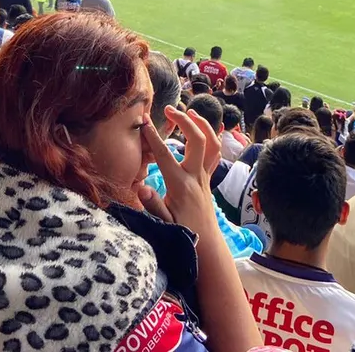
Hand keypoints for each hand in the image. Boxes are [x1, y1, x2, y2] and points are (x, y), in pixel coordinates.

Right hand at [139, 106, 219, 236]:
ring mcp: (204, 177)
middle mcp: (196, 177)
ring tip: (189, 111)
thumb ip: (153, 205)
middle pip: (197, 141)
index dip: (153, 137)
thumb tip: (141, 188)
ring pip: (212, 144)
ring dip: (203, 125)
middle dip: (184, 121)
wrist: (207, 245)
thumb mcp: (164, 223)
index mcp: (180, 185)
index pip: (165, 155)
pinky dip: (210, 138)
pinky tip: (202, 131)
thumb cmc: (183, 234)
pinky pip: (214, 154)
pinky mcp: (208, 179)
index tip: (143, 122)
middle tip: (168, 110)